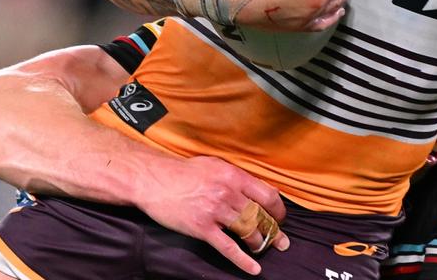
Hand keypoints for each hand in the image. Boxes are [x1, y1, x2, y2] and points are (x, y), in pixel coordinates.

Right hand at [134, 155, 289, 274]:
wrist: (154, 180)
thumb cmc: (185, 172)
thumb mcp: (217, 166)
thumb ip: (239, 177)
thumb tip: (263, 189)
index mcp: (234, 177)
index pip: (268, 195)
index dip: (278, 210)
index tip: (280, 218)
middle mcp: (228, 194)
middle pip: (260, 216)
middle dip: (274, 230)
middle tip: (282, 240)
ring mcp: (215, 212)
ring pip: (248, 231)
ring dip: (260, 243)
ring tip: (265, 248)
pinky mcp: (202, 228)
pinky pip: (227, 247)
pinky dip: (243, 260)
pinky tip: (254, 269)